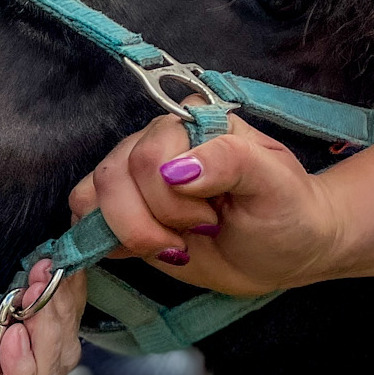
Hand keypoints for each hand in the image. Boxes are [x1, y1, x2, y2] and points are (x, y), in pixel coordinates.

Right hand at [68, 113, 340, 295]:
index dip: (170, 199)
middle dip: (151, 223)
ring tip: (176, 245)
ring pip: (90, 200)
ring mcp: (135, 179)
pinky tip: (154, 248)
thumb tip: (176, 170)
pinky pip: (86, 221)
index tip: (212, 221)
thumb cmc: (286, 212)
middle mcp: (155, 142)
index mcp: (191, 122)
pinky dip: (111, 243)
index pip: (146, 155)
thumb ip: (231, 161)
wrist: (286, 251)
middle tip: (199, 234)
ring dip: (130, 235)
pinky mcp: (124, 212)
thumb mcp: (273, 184)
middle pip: (112, 179)